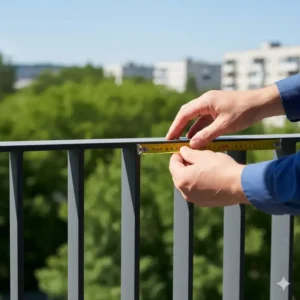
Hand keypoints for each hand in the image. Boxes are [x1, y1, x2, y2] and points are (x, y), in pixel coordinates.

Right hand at [166, 85, 283, 148]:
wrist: (262, 103)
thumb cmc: (245, 111)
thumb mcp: (225, 125)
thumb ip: (207, 135)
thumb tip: (192, 144)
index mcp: (206, 101)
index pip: (184, 114)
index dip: (175, 126)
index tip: (169, 138)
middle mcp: (206, 101)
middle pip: (186, 114)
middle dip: (178, 127)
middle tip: (172, 140)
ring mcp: (211, 105)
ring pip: (194, 117)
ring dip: (188, 129)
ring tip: (182, 141)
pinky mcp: (216, 110)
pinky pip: (203, 120)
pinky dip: (198, 128)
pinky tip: (196, 138)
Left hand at [169, 147, 248, 206]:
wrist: (240, 185)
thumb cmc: (221, 168)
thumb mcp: (203, 155)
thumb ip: (189, 153)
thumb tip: (183, 151)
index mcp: (182, 179)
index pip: (173, 164)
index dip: (177, 155)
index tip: (183, 150)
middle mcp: (185, 192)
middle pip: (178, 175)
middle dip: (183, 165)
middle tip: (192, 157)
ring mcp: (194, 199)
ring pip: (187, 184)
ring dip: (190, 174)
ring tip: (202, 166)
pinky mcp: (204, 203)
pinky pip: (196, 191)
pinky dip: (198, 183)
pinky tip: (209, 176)